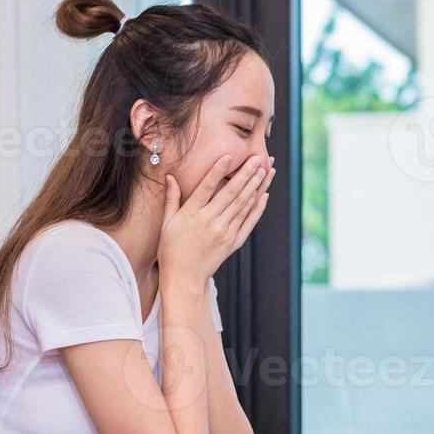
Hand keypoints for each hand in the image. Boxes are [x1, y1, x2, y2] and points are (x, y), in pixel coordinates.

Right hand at [158, 153, 274, 290]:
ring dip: (256, 186)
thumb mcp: (167, 223)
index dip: (218, 170)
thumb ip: (172, 199)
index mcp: (192, 214)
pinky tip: (264, 195)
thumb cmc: (171, 250)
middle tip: (258, 158)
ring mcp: (224, 232)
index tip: (230, 155)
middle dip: (246, 174)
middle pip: (231, 193)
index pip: (207, 187)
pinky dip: (257, 209)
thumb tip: (170, 177)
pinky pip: (248, 222)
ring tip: (265, 170)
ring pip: (243, 205)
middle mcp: (210, 222)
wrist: (184, 278)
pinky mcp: (233, 242)